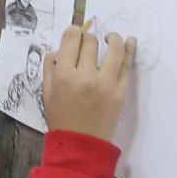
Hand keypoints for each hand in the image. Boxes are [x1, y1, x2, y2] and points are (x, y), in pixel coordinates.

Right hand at [42, 22, 133, 140]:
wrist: (80, 145)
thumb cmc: (61, 119)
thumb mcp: (47, 93)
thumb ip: (50, 68)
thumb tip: (59, 49)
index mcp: (64, 75)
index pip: (71, 39)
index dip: (73, 32)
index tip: (75, 34)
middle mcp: (85, 75)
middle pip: (90, 42)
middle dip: (88, 38)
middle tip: (87, 43)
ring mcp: (106, 83)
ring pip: (114, 49)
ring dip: (112, 38)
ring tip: (110, 38)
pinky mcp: (120, 91)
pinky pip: (127, 66)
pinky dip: (129, 50)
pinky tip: (129, 41)